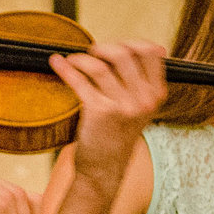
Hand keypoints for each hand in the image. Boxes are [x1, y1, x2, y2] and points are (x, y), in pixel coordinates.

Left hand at [50, 40, 168, 187]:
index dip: (130, 44)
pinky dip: (65, 68)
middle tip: (92, 54)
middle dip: (103, 49)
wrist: (104, 169)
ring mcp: (123, 106)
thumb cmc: (118, 135)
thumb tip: (136, 48)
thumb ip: (141, 82)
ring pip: (99, 65)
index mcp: (156, 95)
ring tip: (73, 60)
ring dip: (81, 58)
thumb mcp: (141, 109)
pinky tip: (56, 63)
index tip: (116, 47)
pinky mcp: (99, 112)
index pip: (149, 53)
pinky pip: (79, 80)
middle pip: (123, 54)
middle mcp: (143, 99)